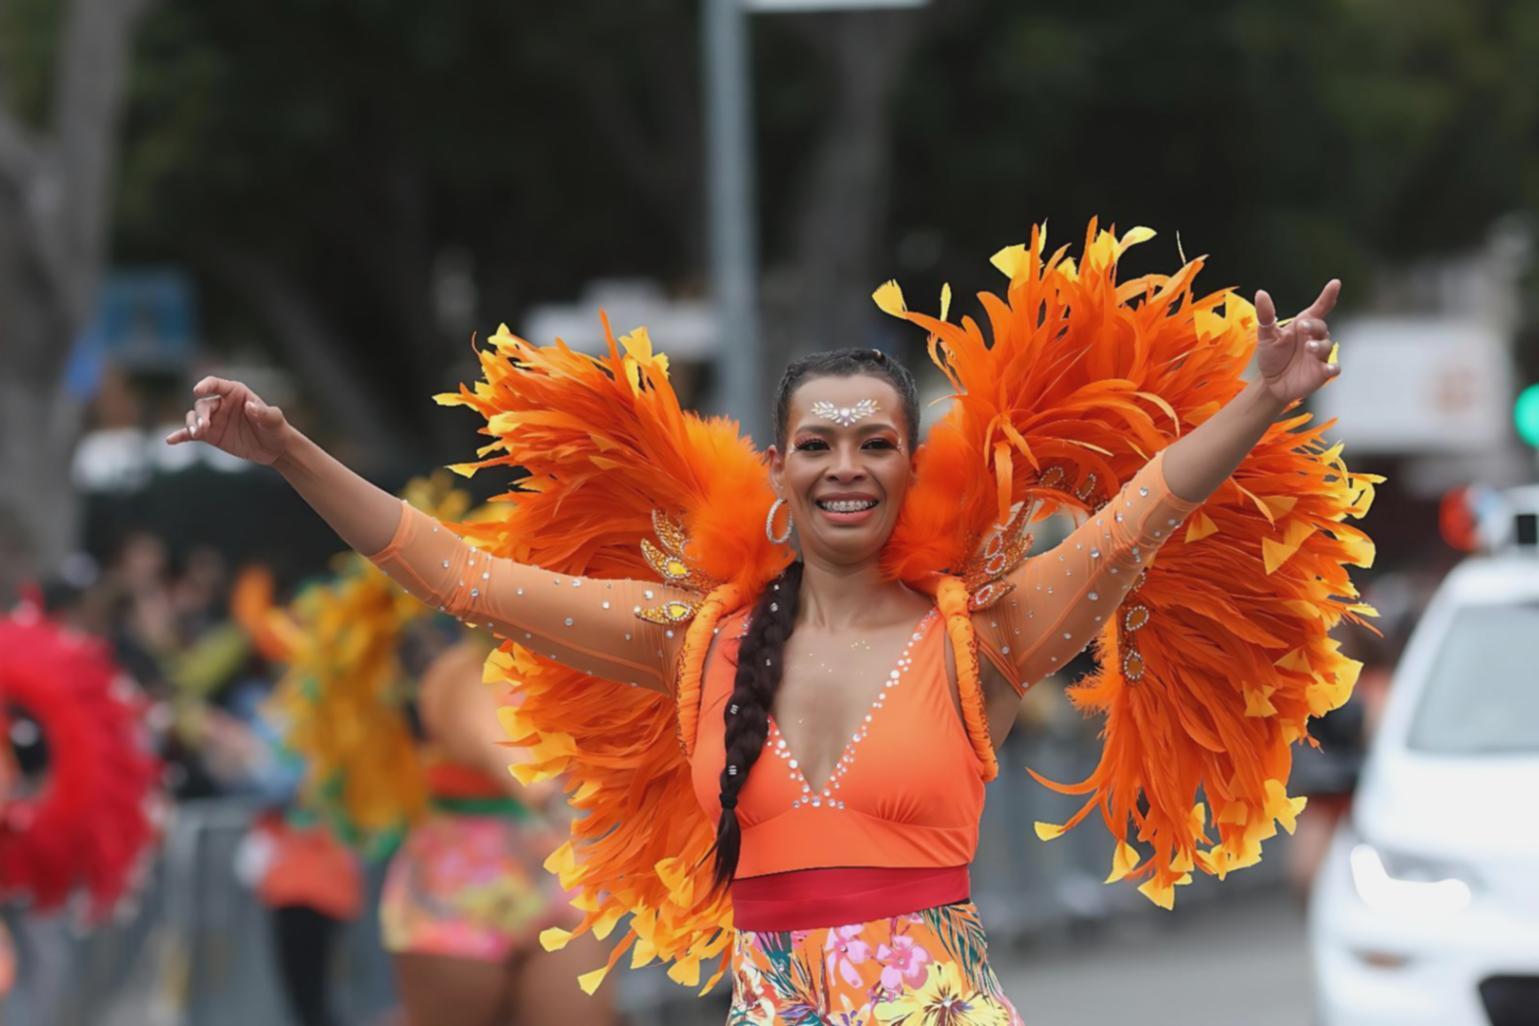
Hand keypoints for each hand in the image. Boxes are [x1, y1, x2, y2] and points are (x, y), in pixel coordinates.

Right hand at [165, 376, 293, 464]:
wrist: (275, 448)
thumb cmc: (276, 429)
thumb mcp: (274, 421)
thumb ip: (264, 413)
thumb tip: (250, 406)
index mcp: (235, 393)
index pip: (216, 384)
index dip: (206, 385)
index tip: (197, 391)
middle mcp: (221, 403)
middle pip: (203, 405)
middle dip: (200, 414)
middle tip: (204, 427)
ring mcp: (214, 419)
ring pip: (194, 417)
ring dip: (191, 424)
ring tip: (196, 433)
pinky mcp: (210, 435)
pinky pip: (191, 434)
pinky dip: (180, 435)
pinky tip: (171, 440)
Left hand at [1254, 279, 1340, 404]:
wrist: (1271, 383)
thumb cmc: (1272, 356)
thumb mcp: (1266, 335)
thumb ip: (1266, 315)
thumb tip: (1261, 293)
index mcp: (1303, 325)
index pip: (1319, 308)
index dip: (1328, 295)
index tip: (1335, 283)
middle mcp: (1314, 338)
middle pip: (1321, 327)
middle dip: (1314, 326)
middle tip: (1303, 327)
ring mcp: (1320, 355)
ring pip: (1328, 346)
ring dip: (1319, 346)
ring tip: (1308, 347)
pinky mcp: (1322, 372)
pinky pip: (1333, 368)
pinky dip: (1333, 368)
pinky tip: (1328, 368)